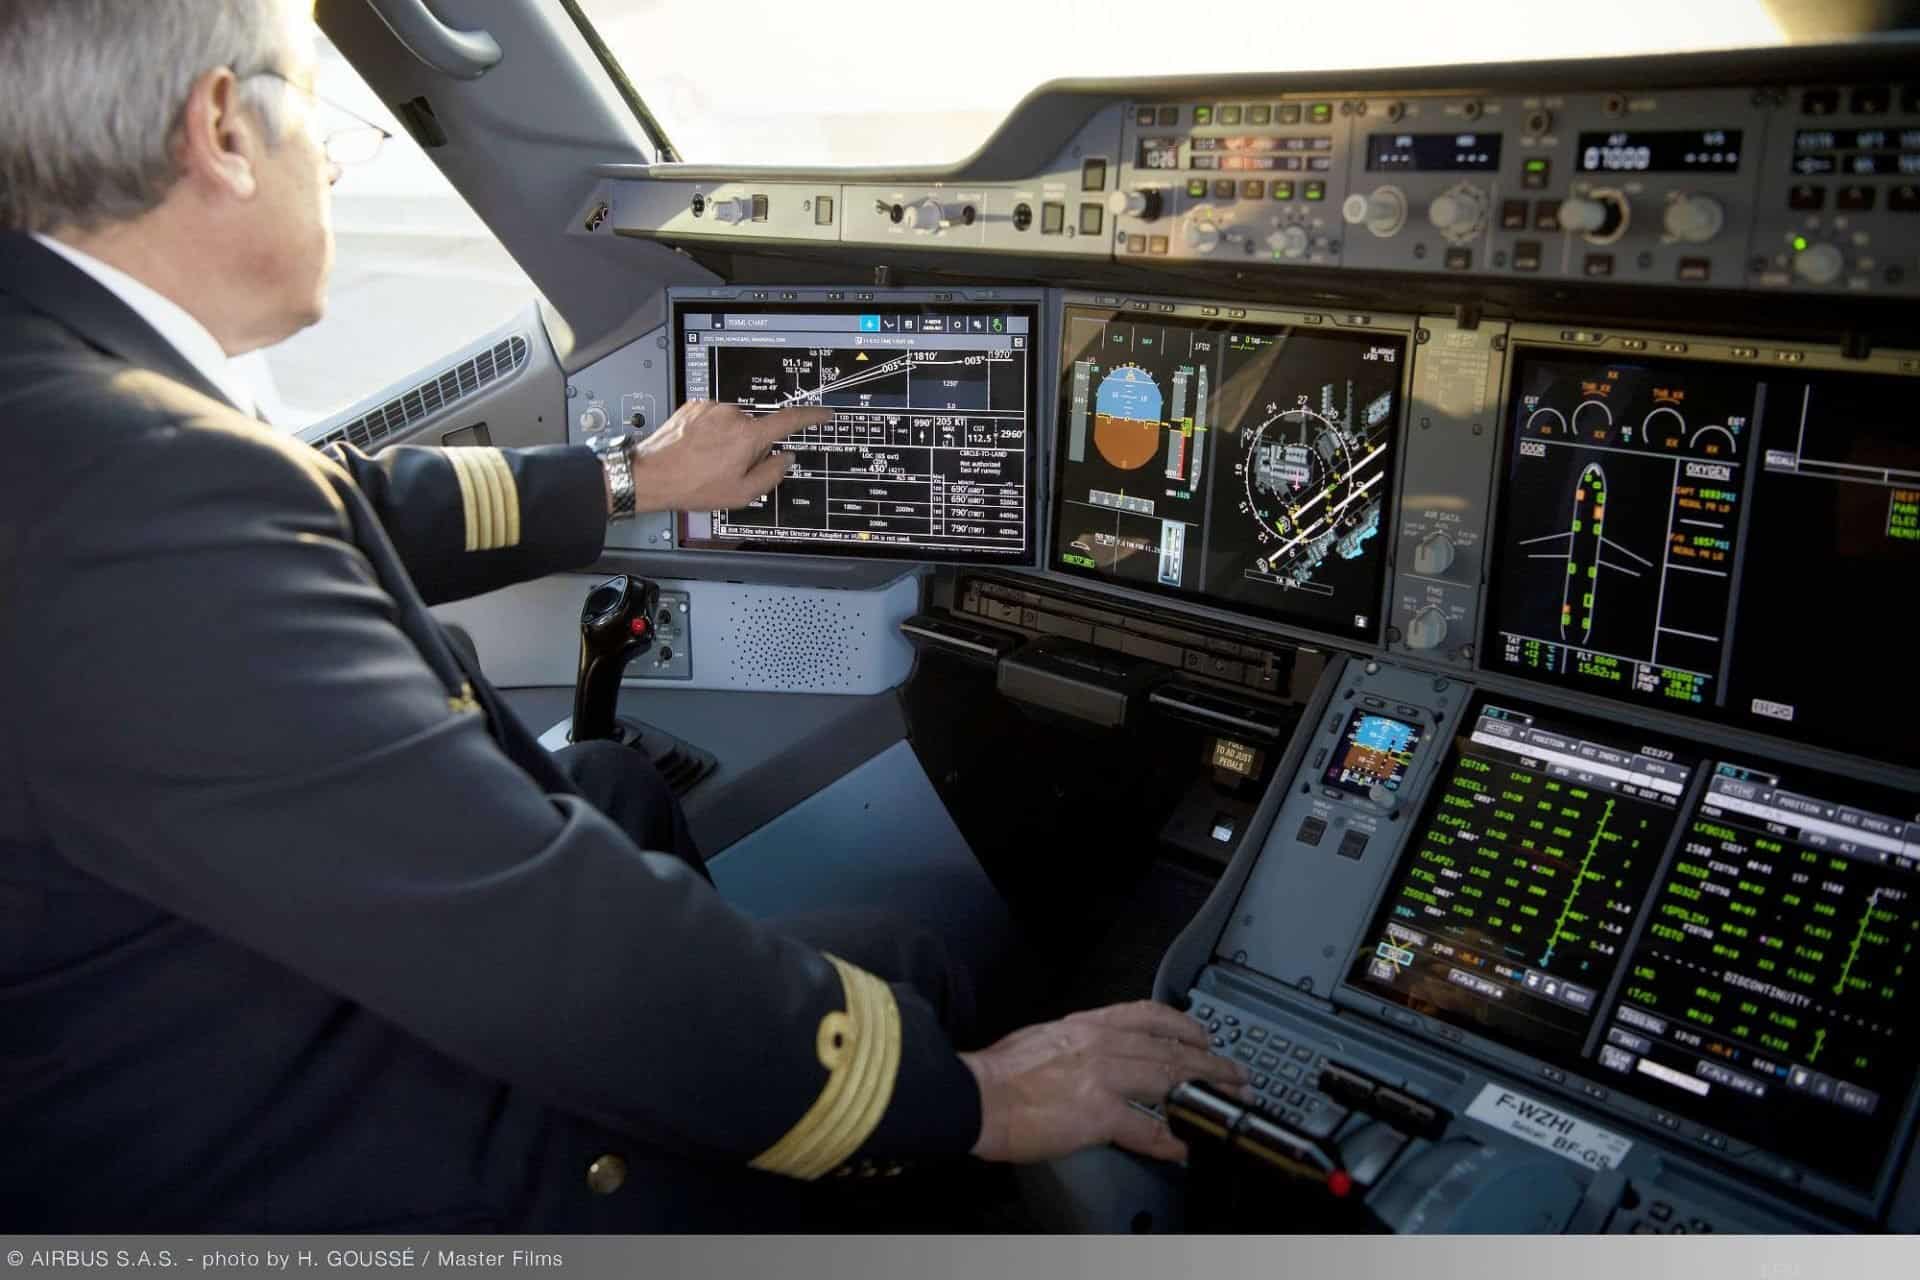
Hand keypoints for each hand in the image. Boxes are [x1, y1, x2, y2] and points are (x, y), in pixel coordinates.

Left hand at [629, 400, 830, 512]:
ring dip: (728, 440)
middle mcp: (732, 414)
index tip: (823, 413)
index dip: (811, 416)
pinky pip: (714, 418)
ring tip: (707, 461)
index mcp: (749, 435)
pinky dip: (711, 433)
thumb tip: (784, 459)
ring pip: (734, 424)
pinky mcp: (695, 406)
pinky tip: (697, 450)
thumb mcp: (741, 494)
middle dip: (751, 447)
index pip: (790, 420)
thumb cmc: (692, 485)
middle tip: (730, 469)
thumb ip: (771, 474)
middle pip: (756, 429)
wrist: (651, 474)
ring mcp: (711, 408)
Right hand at [959, 1000, 1251, 1164]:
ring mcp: (1103, 1077)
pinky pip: (1147, 1130)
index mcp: (1086, 1025)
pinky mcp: (1098, 1114)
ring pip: (1169, 1080)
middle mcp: (1101, 1044)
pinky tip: (1187, 1148)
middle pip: (1170, 1050)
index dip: (1183, 1025)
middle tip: (1235, 1074)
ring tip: (1227, 1103)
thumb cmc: (997, 1073)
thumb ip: (1076, 1042)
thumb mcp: (1043, 1037)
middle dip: (1210, 1063)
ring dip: (1205, 1093)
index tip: (1202, 1034)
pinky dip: (1172, 1141)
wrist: (975, 1094)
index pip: (1147, 1014)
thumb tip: (1094, 1056)